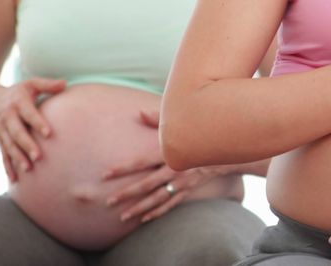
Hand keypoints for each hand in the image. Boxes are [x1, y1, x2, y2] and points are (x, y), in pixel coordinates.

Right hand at [0, 78, 66, 181]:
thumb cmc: (18, 92)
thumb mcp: (31, 84)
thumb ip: (48, 84)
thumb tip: (66, 83)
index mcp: (18, 103)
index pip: (29, 114)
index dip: (38, 123)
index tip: (49, 133)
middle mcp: (8, 118)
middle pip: (17, 133)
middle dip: (27, 145)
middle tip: (39, 156)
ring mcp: (3, 131)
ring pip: (9, 146)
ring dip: (17, 158)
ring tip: (28, 169)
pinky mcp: (1, 140)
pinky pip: (3, 154)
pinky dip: (8, 167)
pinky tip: (15, 179)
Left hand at [102, 109, 221, 222]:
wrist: (225, 148)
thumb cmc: (200, 133)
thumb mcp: (182, 123)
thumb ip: (159, 119)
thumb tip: (139, 113)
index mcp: (170, 152)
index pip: (142, 161)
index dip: (123, 168)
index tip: (105, 174)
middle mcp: (175, 169)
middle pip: (147, 184)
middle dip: (126, 194)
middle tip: (107, 202)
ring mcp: (182, 182)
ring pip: (158, 198)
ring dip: (139, 208)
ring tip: (122, 217)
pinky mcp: (188, 190)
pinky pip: (171, 204)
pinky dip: (158, 212)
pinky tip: (144, 219)